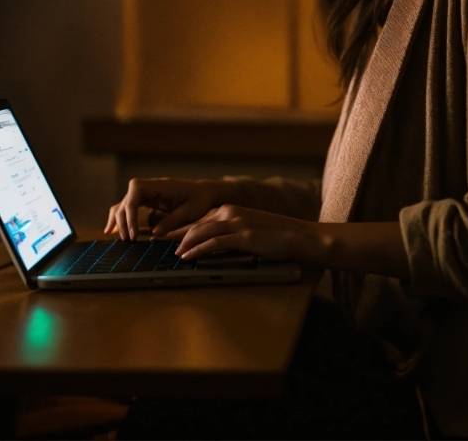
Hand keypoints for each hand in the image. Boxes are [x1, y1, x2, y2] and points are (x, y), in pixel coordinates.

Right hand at [104, 177, 238, 240]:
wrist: (207, 193)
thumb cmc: (200, 200)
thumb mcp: (190, 212)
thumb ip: (172, 221)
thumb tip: (154, 233)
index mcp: (161, 186)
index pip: (135, 192)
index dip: (130, 212)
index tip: (134, 233)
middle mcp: (152, 187)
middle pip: (127, 198)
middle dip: (123, 219)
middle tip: (127, 240)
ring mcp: (150, 193)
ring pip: (126, 202)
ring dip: (119, 217)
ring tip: (111, 234)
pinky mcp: (150, 200)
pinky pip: (132, 206)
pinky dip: (124, 217)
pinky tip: (116, 230)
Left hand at [175, 205, 317, 262]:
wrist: (300, 237)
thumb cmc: (278, 236)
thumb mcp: (252, 229)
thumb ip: (233, 232)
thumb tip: (216, 244)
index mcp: (233, 209)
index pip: (202, 219)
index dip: (186, 229)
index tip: (173, 238)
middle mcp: (232, 212)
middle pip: (198, 223)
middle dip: (180, 236)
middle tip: (167, 247)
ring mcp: (238, 223)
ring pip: (203, 231)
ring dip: (186, 244)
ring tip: (174, 255)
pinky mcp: (243, 236)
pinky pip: (214, 243)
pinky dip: (199, 250)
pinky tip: (188, 258)